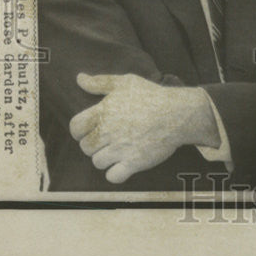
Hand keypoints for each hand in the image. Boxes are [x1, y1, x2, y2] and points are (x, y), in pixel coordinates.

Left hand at [69, 73, 219, 183]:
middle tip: (110, 139)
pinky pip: (112, 177)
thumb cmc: (152, 96)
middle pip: (86, 147)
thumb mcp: (126, 82)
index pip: (76, 127)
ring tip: (119, 150)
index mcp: (104, 111)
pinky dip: (116, 174)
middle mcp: (109, 131)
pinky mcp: (134, 162)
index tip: (93, 129)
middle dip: (95, 144)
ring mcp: (121, 148)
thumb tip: (79, 78)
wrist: (178, 113)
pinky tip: (124, 164)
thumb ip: (100, 82)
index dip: (81, 130)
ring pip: (97, 162)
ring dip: (106, 158)